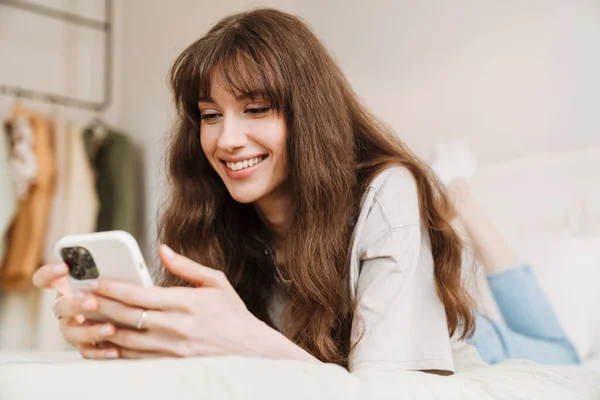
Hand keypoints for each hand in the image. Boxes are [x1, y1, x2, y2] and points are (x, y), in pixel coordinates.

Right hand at [32, 263, 120, 358]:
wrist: (132, 318)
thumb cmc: (120, 292)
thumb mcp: (115, 280)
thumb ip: (110, 273)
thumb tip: (120, 260)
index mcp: (68, 288)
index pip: (45, 279)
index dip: (48, 273)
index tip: (63, 267)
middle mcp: (66, 310)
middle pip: (60, 307)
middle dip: (75, 305)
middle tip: (92, 302)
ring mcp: (73, 329)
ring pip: (71, 333)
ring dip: (90, 331)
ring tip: (110, 328)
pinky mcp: (85, 346)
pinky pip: (88, 352)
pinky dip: (101, 351)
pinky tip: (115, 350)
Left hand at [78, 245, 269, 358]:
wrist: (248, 349)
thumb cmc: (232, 313)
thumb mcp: (216, 282)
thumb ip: (186, 266)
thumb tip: (162, 250)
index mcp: (185, 303)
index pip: (140, 295)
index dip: (114, 288)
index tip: (97, 281)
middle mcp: (175, 326)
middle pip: (127, 316)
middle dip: (100, 306)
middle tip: (80, 298)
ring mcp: (171, 347)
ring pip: (126, 338)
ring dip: (102, 328)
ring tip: (85, 318)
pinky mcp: (170, 362)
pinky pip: (136, 357)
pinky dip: (116, 349)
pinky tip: (103, 341)